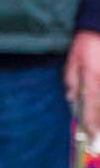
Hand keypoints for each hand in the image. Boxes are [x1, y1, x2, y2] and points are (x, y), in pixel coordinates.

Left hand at [65, 29, 99, 143]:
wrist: (98, 29)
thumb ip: (71, 80)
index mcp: (91, 79)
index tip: (90, 135)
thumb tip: (71, 97)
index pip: (91, 105)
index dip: (91, 121)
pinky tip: (98, 111)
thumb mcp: (72, 61)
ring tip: (97, 129)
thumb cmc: (85, 45)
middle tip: (95, 138)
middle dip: (99, 123)